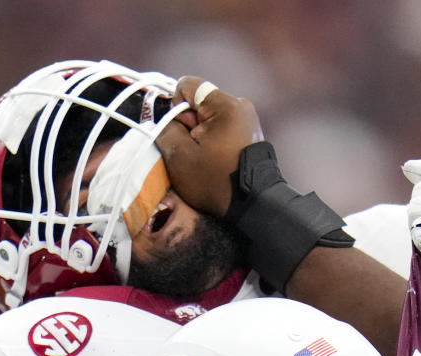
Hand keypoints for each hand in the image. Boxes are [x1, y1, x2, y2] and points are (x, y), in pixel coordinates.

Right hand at [155, 75, 264, 215]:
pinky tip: (217, 161)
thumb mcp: (179, 155)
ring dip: (201, 135)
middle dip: (190, 124)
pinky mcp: (251, 133)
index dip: (176, 108)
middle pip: (199, 103)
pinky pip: (222, 128)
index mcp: (226, 104)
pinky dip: (214, 141)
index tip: (184, 133)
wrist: (254, 204)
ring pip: (209, 117)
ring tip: (206, 159)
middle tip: (195, 152)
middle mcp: (240, 105)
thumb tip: (166, 118)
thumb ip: (166, 128)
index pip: (186, 86)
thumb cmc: (216, 180)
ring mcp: (248, 119)